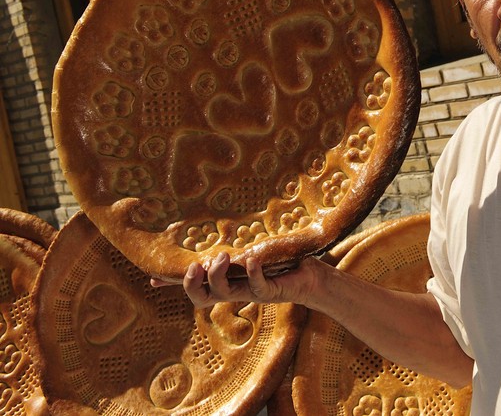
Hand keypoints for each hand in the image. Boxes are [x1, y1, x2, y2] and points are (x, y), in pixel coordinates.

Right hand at [151, 252, 319, 308]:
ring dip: (218, 275)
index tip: (152, 278)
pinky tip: (251, 261)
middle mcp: (233, 291)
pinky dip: (252, 273)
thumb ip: (230, 251)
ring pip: (223, 293)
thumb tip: (209, 241)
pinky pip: (257, 286)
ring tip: (222, 256)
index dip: (173, 284)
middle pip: (200, 298)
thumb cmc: (277, 263)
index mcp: (225, 282)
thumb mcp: (249, 255)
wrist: (309, 276)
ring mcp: (250, 292)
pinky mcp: (271, 291)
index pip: (193, 286)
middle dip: (192, 284)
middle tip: (194, 266)